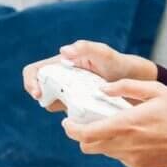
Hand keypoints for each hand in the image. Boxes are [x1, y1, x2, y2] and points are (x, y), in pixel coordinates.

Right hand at [23, 41, 155, 109]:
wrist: (136, 81)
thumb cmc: (117, 62)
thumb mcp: (103, 53)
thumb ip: (85, 47)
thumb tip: (63, 51)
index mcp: (61, 64)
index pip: (34, 71)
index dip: (30, 82)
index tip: (38, 94)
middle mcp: (61, 80)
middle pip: (41, 91)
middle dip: (47, 98)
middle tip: (66, 101)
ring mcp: (68, 95)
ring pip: (53, 106)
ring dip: (63, 108)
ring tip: (84, 104)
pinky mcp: (77, 109)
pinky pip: (67, 117)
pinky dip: (73, 119)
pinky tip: (89, 115)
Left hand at [61, 79, 166, 166]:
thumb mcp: (156, 90)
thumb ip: (126, 87)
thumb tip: (103, 89)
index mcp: (126, 124)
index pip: (86, 133)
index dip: (71, 129)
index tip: (67, 122)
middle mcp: (126, 145)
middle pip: (89, 147)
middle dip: (84, 136)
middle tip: (89, 122)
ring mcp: (133, 159)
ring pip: (105, 152)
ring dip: (104, 141)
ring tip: (118, 127)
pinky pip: (122, 158)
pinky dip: (121, 147)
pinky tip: (138, 136)